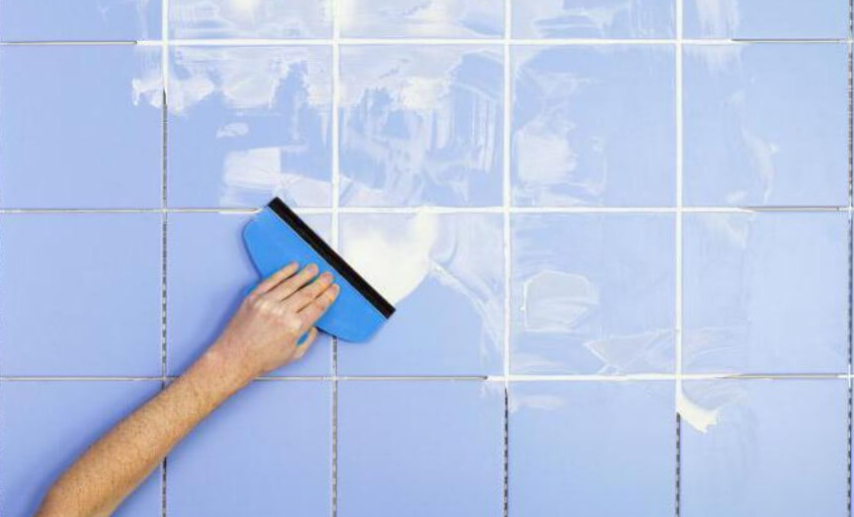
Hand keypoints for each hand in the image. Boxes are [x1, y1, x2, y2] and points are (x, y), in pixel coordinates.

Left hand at [207, 263, 339, 382]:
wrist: (234, 358)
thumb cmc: (261, 359)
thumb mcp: (294, 354)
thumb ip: (308, 339)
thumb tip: (314, 326)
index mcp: (295, 327)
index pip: (318, 306)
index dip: (328, 295)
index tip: (334, 289)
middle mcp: (282, 312)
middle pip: (308, 292)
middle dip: (321, 282)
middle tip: (328, 276)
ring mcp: (267, 303)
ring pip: (291, 283)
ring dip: (305, 274)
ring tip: (313, 268)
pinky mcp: (254, 298)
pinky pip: (272, 280)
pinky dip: (284, 272)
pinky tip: (292, 267)